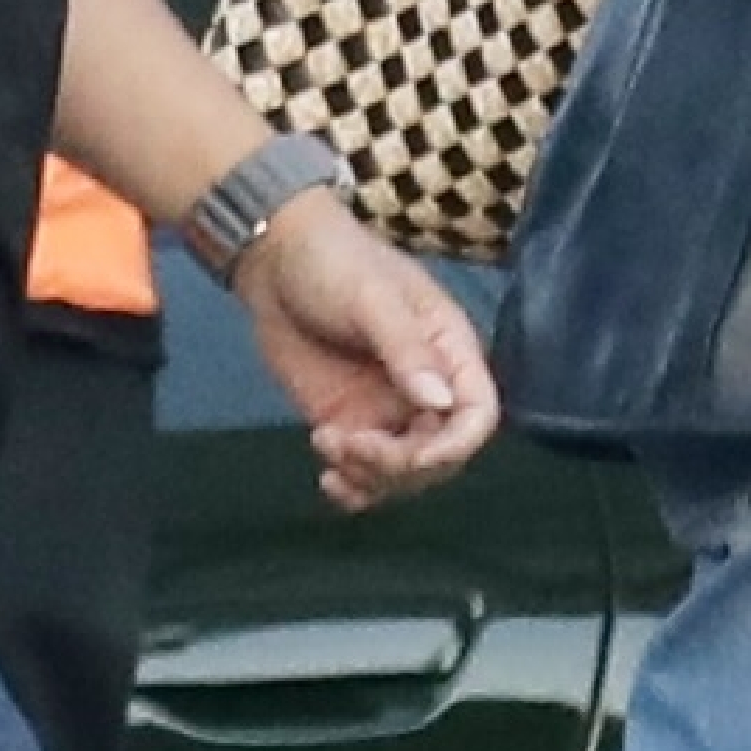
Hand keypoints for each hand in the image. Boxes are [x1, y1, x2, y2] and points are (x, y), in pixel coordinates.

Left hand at [234, 194, 500, 510]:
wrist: (273, 261)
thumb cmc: (333, 262)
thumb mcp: (372, 297)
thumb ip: (406, 349)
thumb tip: (440, 403)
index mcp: (450, 350)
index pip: (478, 413)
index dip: (456, 446)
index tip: (414, 457)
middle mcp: (427, 387)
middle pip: (440, 454)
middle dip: (400, 465)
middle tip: (352, 445)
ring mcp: (387, 410)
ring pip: (403, 474)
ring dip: (371, 478)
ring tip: (329, 445)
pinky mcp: (351, 423)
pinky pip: (366, 474)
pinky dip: (354, 489)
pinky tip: (327, 478)